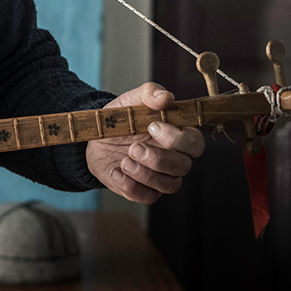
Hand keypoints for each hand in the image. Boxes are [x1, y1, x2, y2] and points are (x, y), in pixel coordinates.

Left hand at [85, 82, 205, 203]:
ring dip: (145, 174)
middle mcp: (175, 159)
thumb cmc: (121, 118)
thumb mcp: (132, 100)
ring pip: (169, 185)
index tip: (152, 126)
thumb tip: (166, 97)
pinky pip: (147, 197)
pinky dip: (131, 187)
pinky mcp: (144, 191)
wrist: (96, 137)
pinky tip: (116, 172)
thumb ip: (150, 93)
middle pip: (183, 166)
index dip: (177, 138)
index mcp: (178, 135)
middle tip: (133, 148)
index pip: (195, 143)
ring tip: (124, 161)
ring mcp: (161, 177)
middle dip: (158, 158)